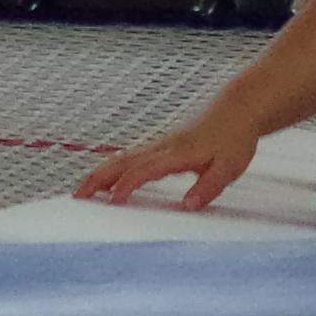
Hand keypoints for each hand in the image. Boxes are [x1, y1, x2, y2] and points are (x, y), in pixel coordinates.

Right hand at [76, 121, 255, 210]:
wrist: (238, 109)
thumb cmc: (235, 138)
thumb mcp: (230, 167)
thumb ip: (209, 187)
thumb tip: (188, 206)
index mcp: (177, 153)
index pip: (145, 170)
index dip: (127, 186)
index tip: (111, 202)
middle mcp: (163, 148)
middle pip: (123, 162)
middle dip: (98, 178)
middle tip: (76, 197)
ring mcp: (160, 145)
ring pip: (123, 158)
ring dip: (100, 174)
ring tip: (81, 192)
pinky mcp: (161, 146)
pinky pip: (130, 157)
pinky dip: (112, 169)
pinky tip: (105, 181)